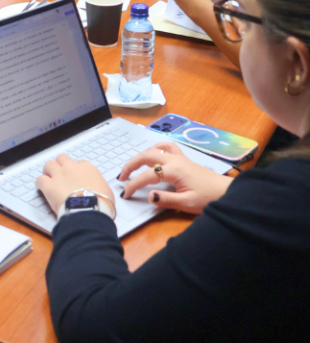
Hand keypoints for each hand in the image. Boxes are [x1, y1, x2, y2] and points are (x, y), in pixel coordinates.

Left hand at [36, 154, 113, 213]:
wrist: (90, 212)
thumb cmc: (101, 204)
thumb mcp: (106, 190)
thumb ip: (97, 184)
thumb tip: (96, 188)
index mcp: (87, 168)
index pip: (78, 163)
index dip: (75, 171)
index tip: (75, 177)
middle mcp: (72, 168)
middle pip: (62, 159)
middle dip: (60, 165)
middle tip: (60, 174)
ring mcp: (59, 175)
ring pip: (49, 165)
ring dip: (48, 171)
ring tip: (49, 179)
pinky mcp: (49, 185)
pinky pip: (40, 179)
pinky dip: (40, 183)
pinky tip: (42, 188)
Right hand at [117, 142, 231, 214]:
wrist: (228, 193)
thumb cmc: (209, 199)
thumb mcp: (187, 203)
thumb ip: (166, 199)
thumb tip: (149, 195)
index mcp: (173, 170)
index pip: (147, 176)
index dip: (133, 184)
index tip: (125, 193)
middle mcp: (174, 160)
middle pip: (146, 156)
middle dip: (130, 164)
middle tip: (122, 176)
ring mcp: (179, 157)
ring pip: (154, 149)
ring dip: (141, 156)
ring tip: (134, 166)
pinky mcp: (184, 159)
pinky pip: (166, 147)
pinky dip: (156, 149)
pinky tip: (154, 154)